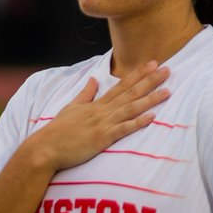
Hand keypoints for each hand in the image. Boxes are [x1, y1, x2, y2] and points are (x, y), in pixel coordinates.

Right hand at [25, 61, 170, 171]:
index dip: (138, 74)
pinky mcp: (102, 138)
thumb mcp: (71, 107)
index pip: (121, 85)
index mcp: (97, 104)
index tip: (153, 64)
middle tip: (168, 69)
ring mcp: (103, 124)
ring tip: (168, 91)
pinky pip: (123, 129)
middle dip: (150, 81)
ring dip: (150, 99)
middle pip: (130, 92)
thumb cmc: (57, 131)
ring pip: (131, 108)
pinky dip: (138, 122)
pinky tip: (152, 117)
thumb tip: (92, 79)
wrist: (44, 149)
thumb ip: (85, 94)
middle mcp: (102, 111)